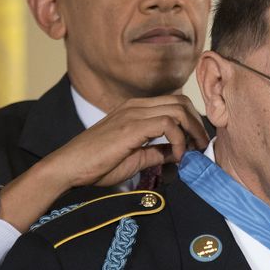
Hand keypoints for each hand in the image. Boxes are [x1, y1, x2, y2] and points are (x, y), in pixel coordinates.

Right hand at [0, 95, 208, 231]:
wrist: (69, 168)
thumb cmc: (97, 165)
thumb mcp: (135, 158)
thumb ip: (156, 152)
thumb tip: (177, 154)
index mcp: (135, 110)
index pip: (175, 104)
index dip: (191, 123)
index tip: (196, 145)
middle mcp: (135, 106)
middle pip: (181, 102)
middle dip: (197, 124)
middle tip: (201, 147)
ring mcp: (133, 113)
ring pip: (178, 109)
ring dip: (192, 131)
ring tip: (192, 152)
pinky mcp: (131, 126)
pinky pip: (168, 123)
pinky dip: (179, 139)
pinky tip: (176, 156)